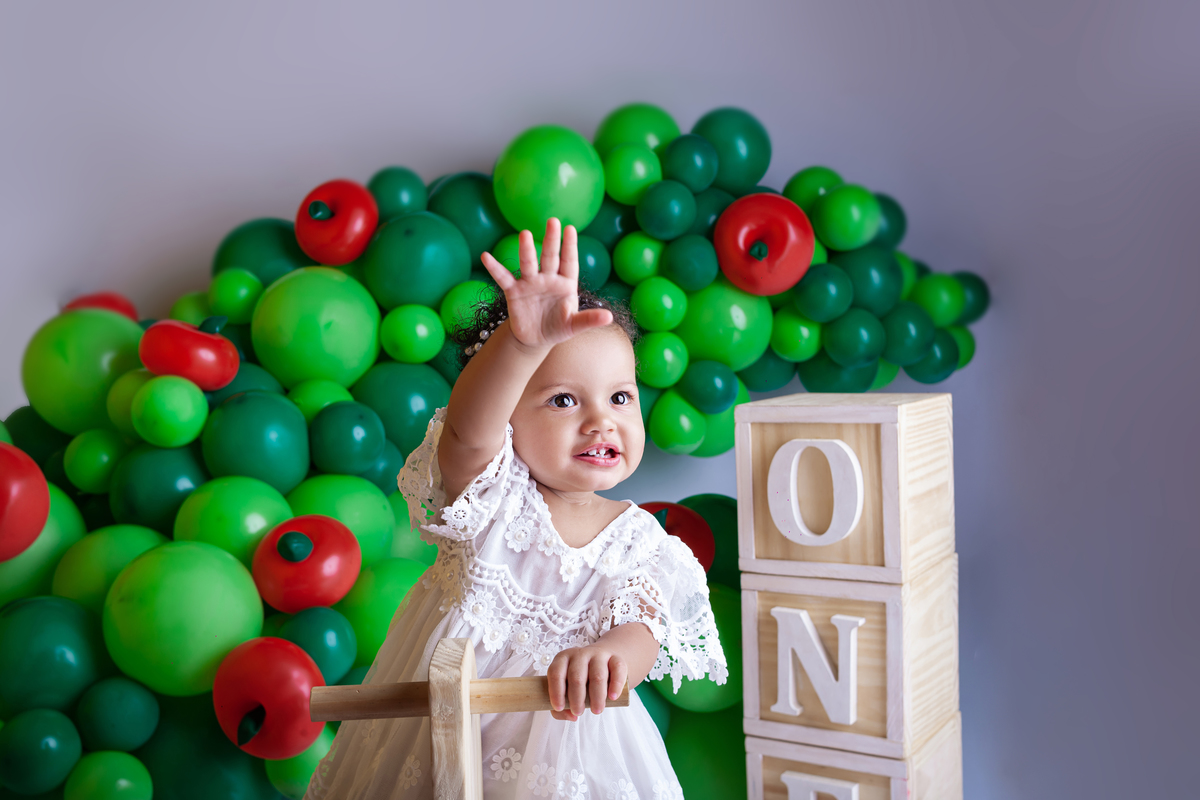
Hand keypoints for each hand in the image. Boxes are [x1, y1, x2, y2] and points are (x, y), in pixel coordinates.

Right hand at [479, 218, 612, 349]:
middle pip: (550, 257)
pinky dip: (495, 268)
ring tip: (525, 234)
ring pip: (528, 263)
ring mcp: (530, 283)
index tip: (571, 229)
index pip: (569, 262)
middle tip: (553, 221)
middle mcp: (548, 278)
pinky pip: (503, 278)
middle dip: (551, 240)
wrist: (535, 339)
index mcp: (565, 283)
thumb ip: (589, 319)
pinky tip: (486, 256)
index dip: (570, 247)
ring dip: (527, 249)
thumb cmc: (558, 327)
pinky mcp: (514, 292)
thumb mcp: (574, 325)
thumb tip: (609, 316)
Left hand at [546, 642, 628, 720]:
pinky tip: (613, 697)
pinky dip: (616, 685)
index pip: (556, 673)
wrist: (603, 661)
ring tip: (596, 710)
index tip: (560, 708)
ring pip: (598, 675)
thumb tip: (572, 716)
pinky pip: (617, 670)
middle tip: (579, 712)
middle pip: (576, 676)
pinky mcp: (616, 658)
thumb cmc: (580, 680)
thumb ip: (562, 707)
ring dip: (597, 696)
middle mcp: (580, 655)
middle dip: (577, 698)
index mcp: (563, 659)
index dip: (556, 692)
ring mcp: (599, 655)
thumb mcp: (566, 688)